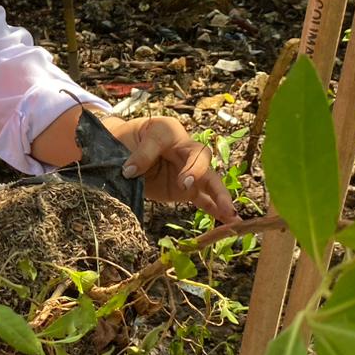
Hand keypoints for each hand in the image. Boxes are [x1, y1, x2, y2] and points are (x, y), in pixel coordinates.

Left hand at [101, 113, 237, 222]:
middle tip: (185, 184)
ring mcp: (188, 171)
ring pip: (210, 180)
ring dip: (220, 196)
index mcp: (170, 132)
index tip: (139, 173)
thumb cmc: (128, 141)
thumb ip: (136, 153)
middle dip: (197, 171)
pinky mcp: (186, 190)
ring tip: (231, 214)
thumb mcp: (128, 141)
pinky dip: (216, 210)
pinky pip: (204, 198)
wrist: (123, 152)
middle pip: (201, 157)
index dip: (157, 157)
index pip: (170, 140)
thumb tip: (130, 171)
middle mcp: (185, 149)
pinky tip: (231, 222)